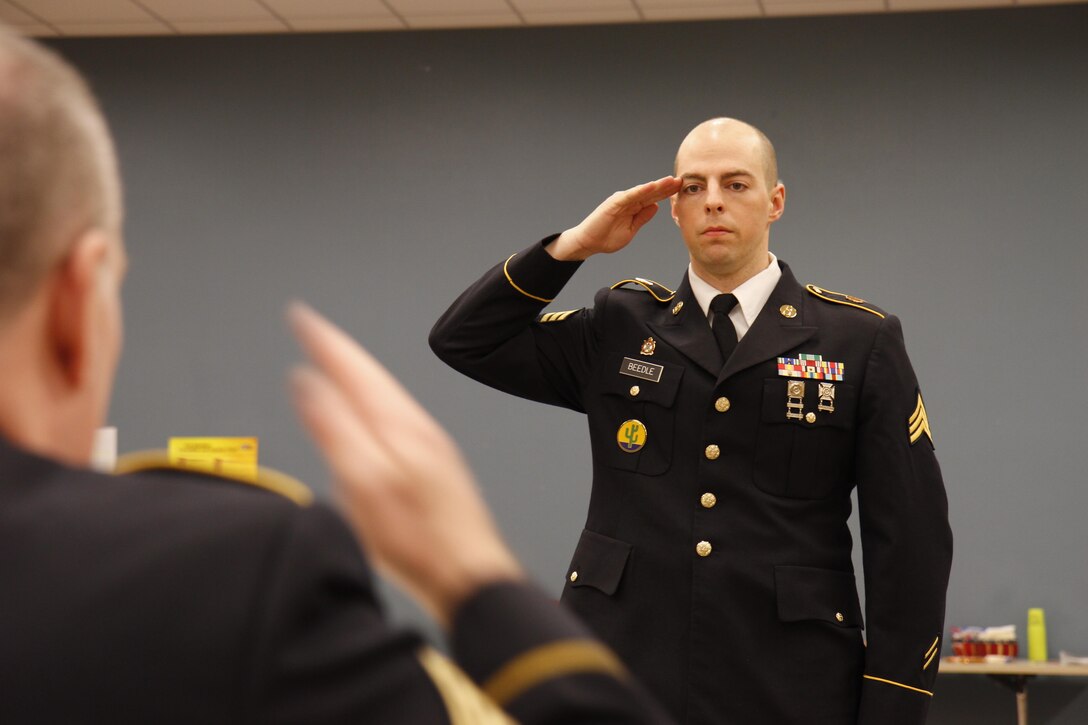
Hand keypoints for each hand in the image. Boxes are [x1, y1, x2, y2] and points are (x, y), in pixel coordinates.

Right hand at [288, 303, 522, 625]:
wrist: (471, 575)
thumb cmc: (420, 540)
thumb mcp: (365, 483)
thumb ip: (335, 428)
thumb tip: (308, 382)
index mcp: (398, 425)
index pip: (354, 368)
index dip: (323, 341)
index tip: (299, 317)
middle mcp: (418, 428)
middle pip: (372, 377)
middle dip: (338, 350)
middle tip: (311, 329)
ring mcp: (429, 448)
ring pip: (385, 398)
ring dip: (357, 375)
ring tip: (335, 361)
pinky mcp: (433, 469)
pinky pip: (395, 419)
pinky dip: (372, 403)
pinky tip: (369, 417)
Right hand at [548, 175, 681, 260]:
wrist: (588, 243)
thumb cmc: (606, 237)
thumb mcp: (631, 230)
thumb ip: (642, 218)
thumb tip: (656, 206)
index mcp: (633, 207)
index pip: (653, 198)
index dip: (667, 193)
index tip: (681, 189)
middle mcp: (628, 200)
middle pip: (651, 192)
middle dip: (666, 187)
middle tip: (681, 180)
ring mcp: (621, 200)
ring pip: (643, 191)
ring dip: (657, 186)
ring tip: (670, 181)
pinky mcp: (614, 203)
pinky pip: (630, 196)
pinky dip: (641, 190)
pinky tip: (652, 186)